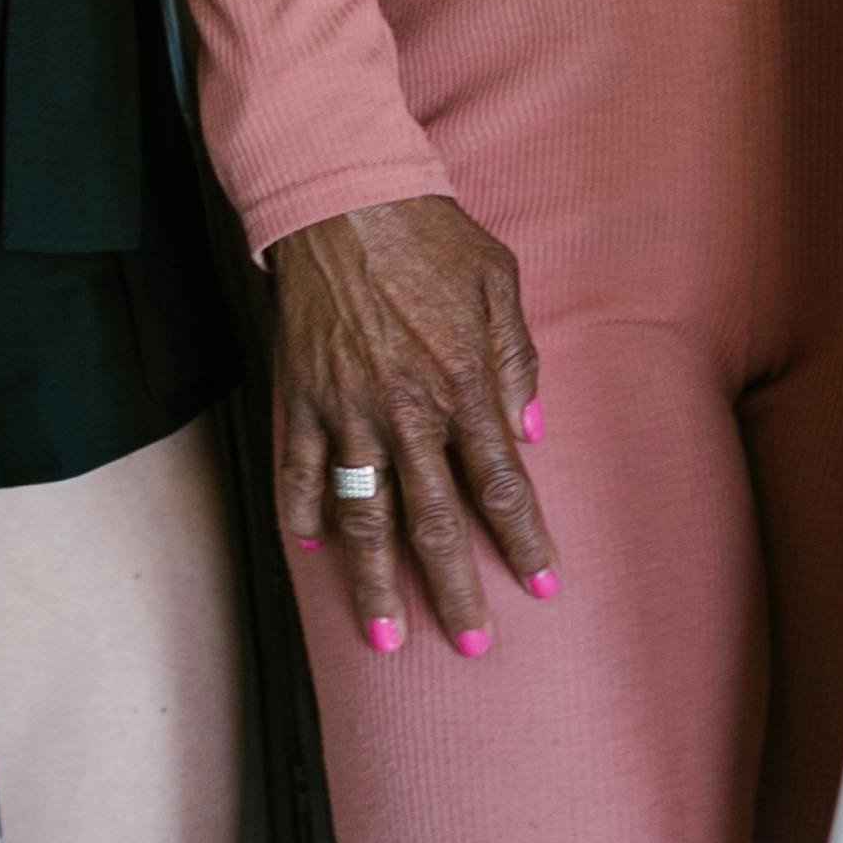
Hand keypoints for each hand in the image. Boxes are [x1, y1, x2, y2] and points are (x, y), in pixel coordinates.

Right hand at [269, 195, 558, 662]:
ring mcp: (347, 410)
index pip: (502, 484)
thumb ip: (516, 359)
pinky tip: (311, 551)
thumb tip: (530, 431)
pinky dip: (303, 514)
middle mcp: (406, 410)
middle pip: (436, 520)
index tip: (542, 587)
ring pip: (364, 515)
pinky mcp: (300, 398)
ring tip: (386, 635)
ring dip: (375, 581)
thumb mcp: (499, 283)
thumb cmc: (429, 234)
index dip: (524, 541)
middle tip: (473, 646)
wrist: (342, 196)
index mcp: (463, 383)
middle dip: (457, 590)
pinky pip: (299, 472)